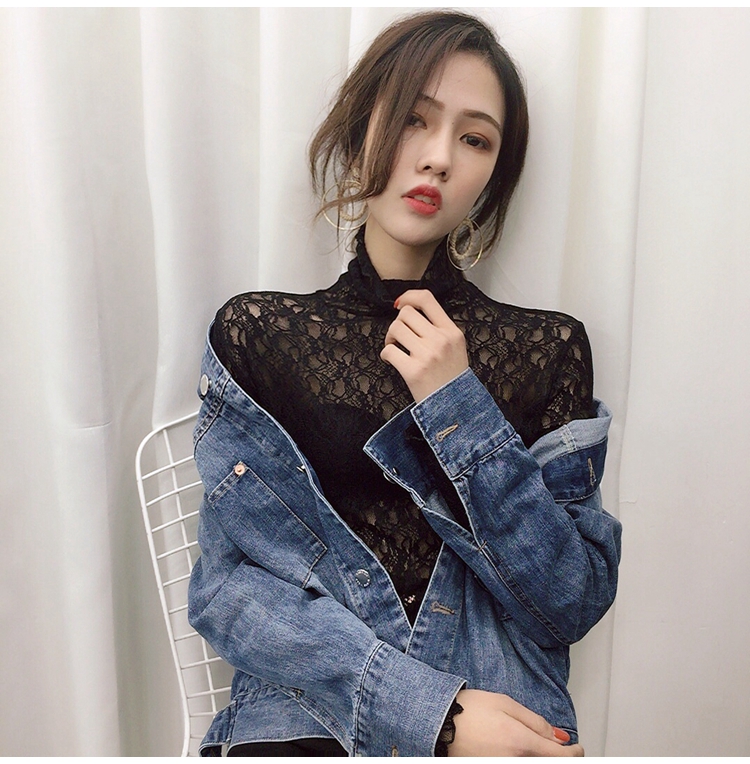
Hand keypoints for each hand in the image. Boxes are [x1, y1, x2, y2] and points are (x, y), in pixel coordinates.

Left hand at [381, 290, 468, 402]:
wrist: (456, 407)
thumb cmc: (452, 377)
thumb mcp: (456, 347)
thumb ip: (439, 329)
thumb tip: (410, 311)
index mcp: (451, 331)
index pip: (427, 299)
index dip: (408, 296)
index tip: (400, 304)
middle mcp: (440, 340)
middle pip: (406, 313)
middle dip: (397, 323)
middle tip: (398, 336)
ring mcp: (427, 355)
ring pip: (396, 329)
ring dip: (390, 338)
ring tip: (395, 348)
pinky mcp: (414, 371)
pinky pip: (389, 351)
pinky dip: (386, 355)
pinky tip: (392, 361)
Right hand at [448, 689, 583, 756]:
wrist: (440, 723)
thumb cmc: (469, 710)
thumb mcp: (505, 704)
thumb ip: (535, 722)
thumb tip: (558, 737)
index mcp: (520, 742)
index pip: (560, 756)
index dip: (574, 753)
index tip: (578, 748)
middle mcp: (514, 762)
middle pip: (547, 763)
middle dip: (558, 756)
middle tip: (560, 748)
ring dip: (541, 757)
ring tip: (537, 746)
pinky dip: (524, 758)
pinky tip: (521, 751)